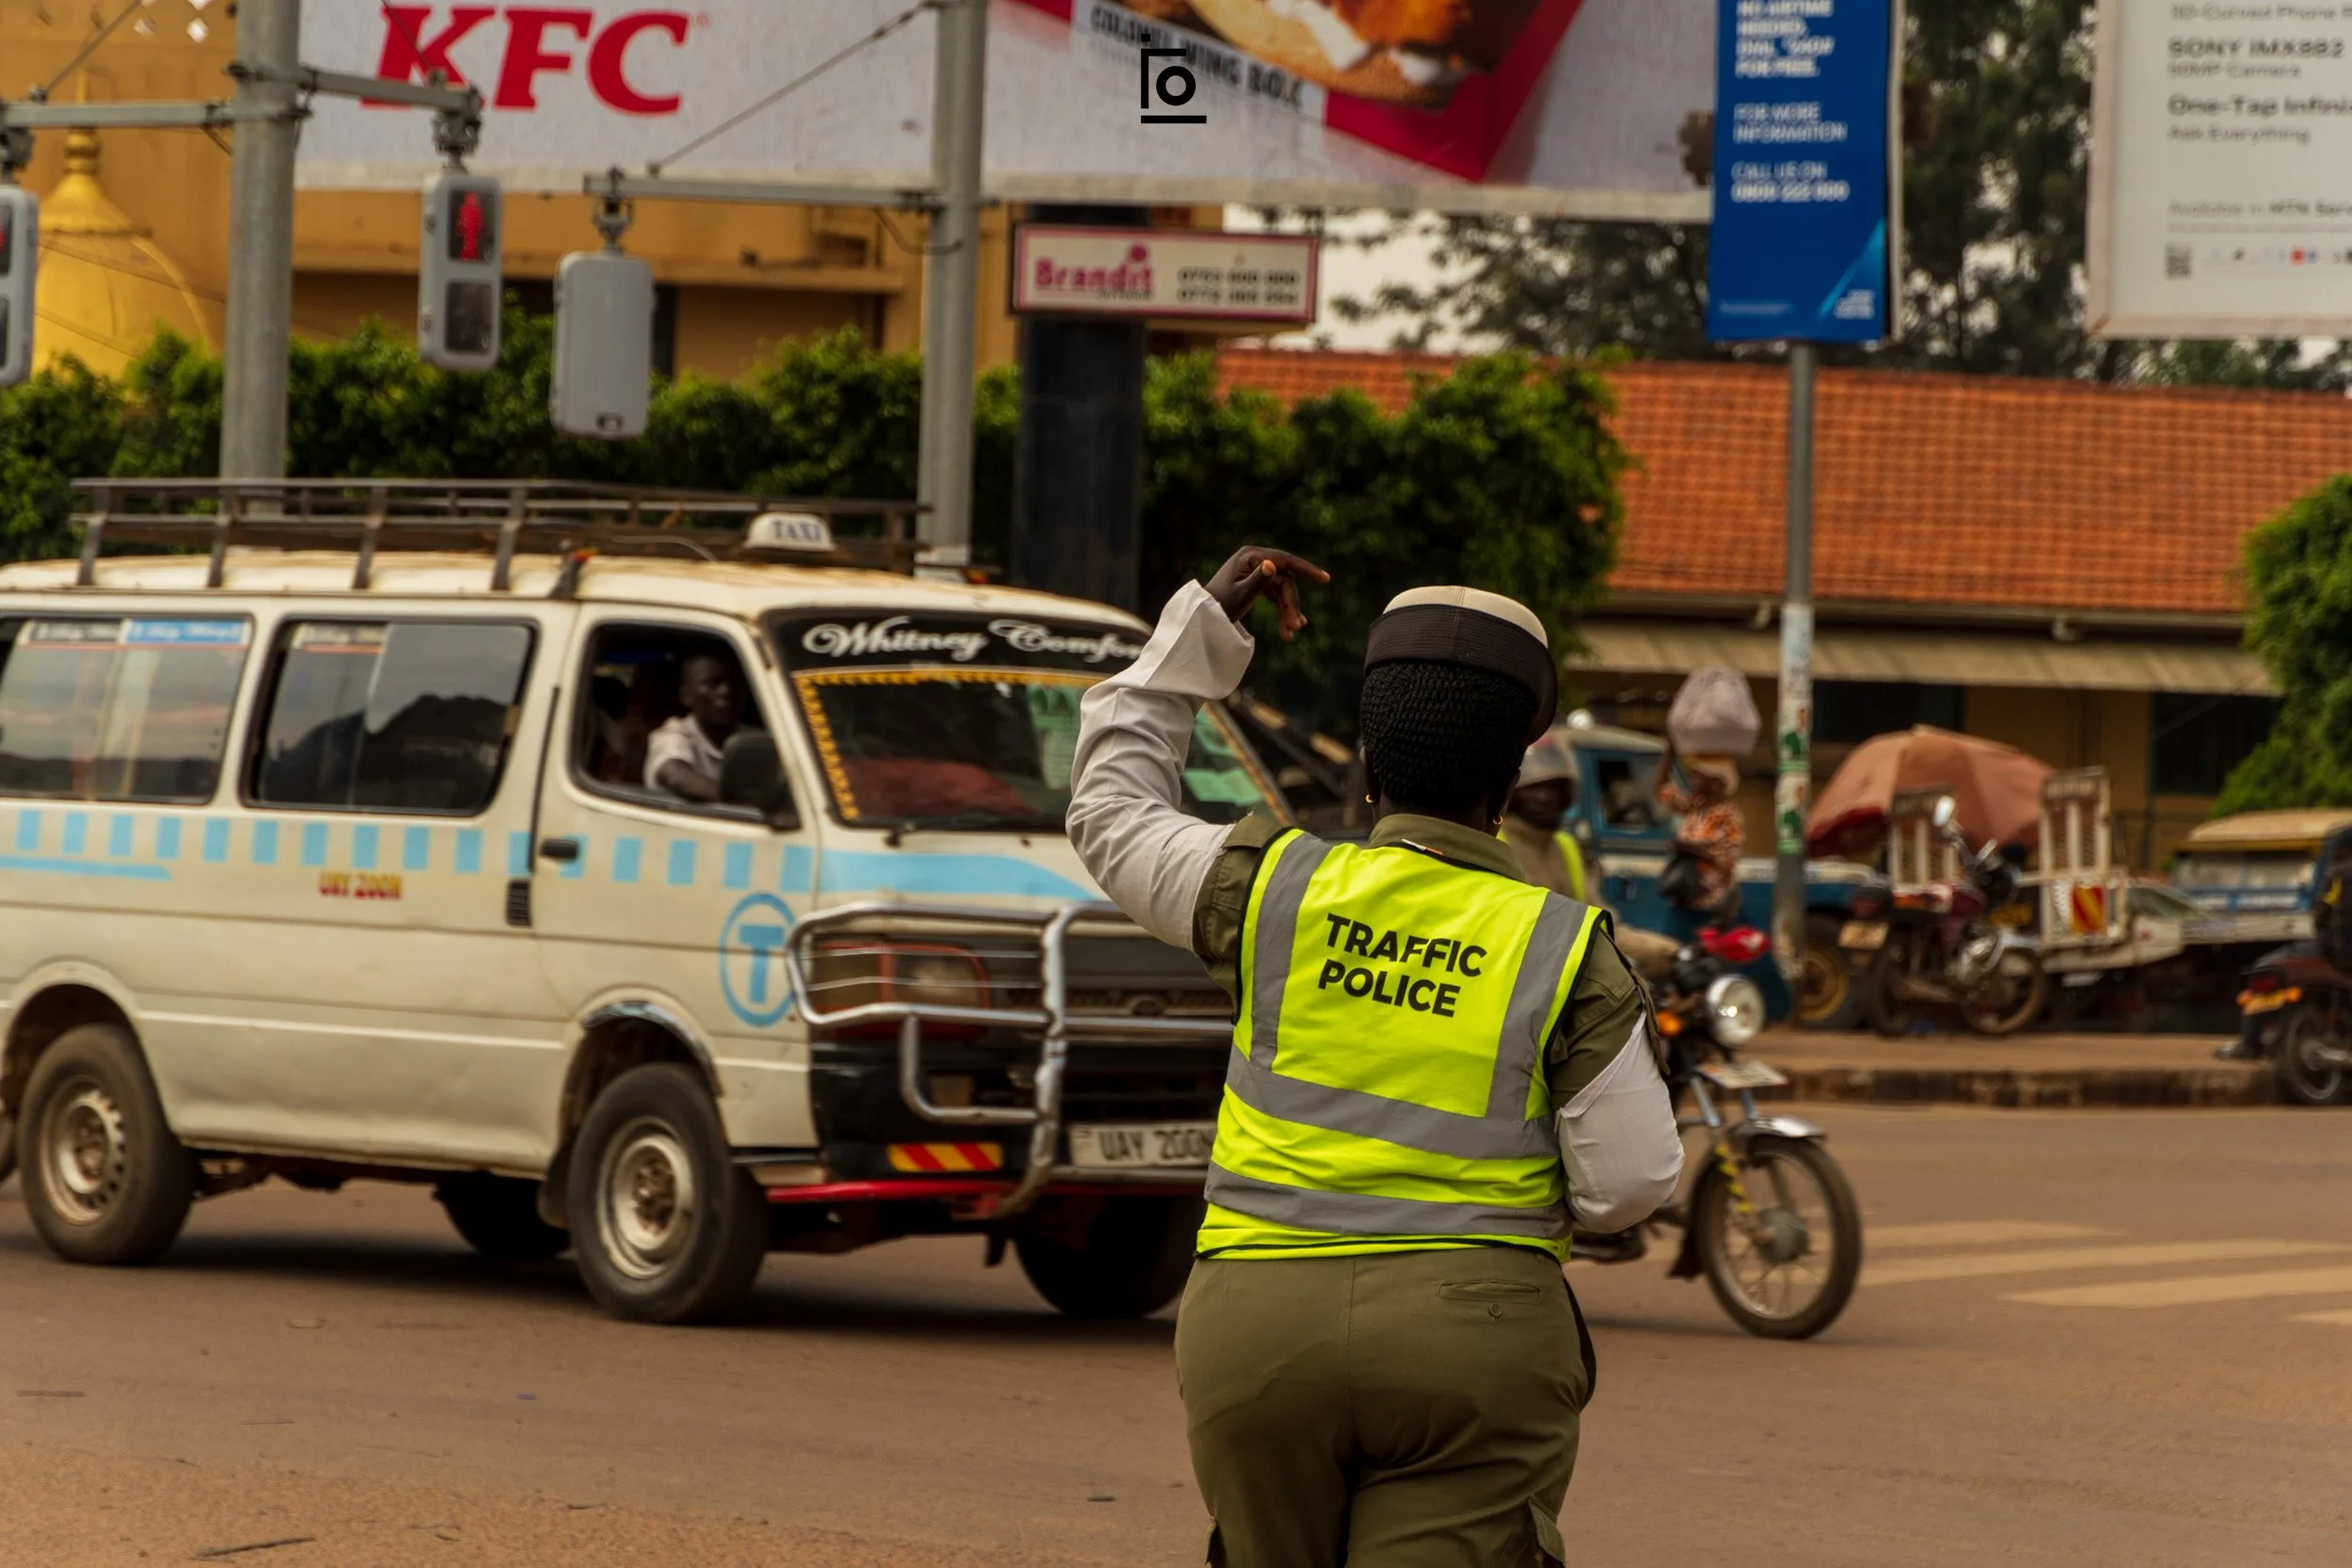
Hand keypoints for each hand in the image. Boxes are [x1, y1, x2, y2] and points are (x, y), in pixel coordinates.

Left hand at [1205, 547, 1327, 641]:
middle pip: (1284, 580)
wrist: (1202, 616)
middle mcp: (1255, 560)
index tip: (1325, 579)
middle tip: (1295, 627)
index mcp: (1250, 556)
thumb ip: (1258, 581)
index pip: (1285, 560)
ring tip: (1291, 633)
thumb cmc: (1218, 605)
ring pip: (1282, 590)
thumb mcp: (1240, 595)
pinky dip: (1281, 610)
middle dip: (1291, 604)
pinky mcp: (1256, 582)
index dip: (1307, 569)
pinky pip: (1275, 595)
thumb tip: (1272, 565)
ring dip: (1287, 610)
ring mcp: (1256, 571)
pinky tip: (1288, 628)